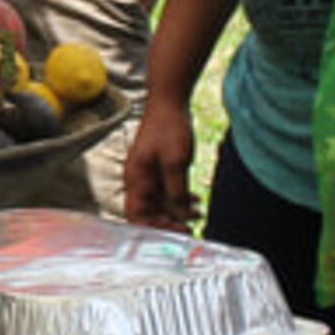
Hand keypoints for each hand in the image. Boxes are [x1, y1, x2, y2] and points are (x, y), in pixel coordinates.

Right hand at [121, 96, 199, 229]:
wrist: (169, 100)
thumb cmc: (168, 128)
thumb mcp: (175, 162)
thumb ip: (176, 192)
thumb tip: (180, 215)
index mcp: (136, 180)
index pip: (136, 216)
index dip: (153, 229)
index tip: (175, 233)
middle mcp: (140, 180)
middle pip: (149, 213)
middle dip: (169, 223)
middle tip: (189, 231)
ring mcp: (150, 174)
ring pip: (161, 203)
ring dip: (178, 212)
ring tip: (199, 217)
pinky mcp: (161, 168)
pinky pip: (169, 191)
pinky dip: (182, 199)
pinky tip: (197, 202)